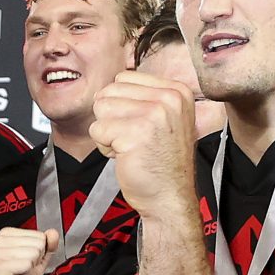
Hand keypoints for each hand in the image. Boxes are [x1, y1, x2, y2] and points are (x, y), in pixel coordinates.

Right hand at [0, 227, 60, 274]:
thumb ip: (47, 247)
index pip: (40, 236)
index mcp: (7, 234)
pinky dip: (26, 274)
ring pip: (33, 253)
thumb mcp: (37, 261)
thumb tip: (53, 233)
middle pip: (38, 244)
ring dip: (30, 268)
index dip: (38, 252)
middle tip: (22, 269)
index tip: (25, 261)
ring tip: (18, 273)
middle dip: (35, 260)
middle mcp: (0, 240)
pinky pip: (27, 264)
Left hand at [90, 69, 199, 219]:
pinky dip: (104, 147)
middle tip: (132, 138)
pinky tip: (125, 156)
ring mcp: (154, 115)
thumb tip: (102, 90)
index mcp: (177, 91)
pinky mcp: (135, 134)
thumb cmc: (161, 161)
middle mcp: (169, 99)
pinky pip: (97, 130)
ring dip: (107, 132)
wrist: (170, 196)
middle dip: (111, 118)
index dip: (120, 104)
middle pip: (109, 92)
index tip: (139, 126)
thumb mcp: (162, 119)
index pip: (123, 78)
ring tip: (129, 146)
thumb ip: (140, 98)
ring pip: (100, 109)